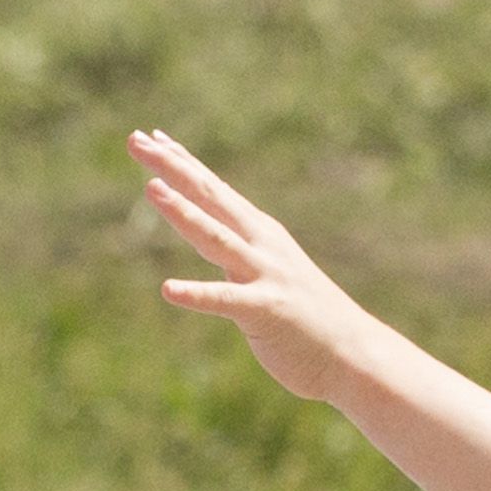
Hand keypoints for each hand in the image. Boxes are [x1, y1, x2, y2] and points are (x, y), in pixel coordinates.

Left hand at [131, 128, 385, 403]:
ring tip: (151, 189)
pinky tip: (169, 290)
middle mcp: (262, 244)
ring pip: (216, 238)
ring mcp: (265, 274)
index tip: (150, 138)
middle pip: (210, 198)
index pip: (213, 189)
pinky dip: (198, 294)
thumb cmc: (307, 318)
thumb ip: (237, 254)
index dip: (181, 163)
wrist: (353, 353)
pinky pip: (226, 300)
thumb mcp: (266, 273)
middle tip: (136, 141)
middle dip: (172, 168)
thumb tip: (209, 241)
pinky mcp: (266, 310)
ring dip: (183, 213)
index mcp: (259, 233)